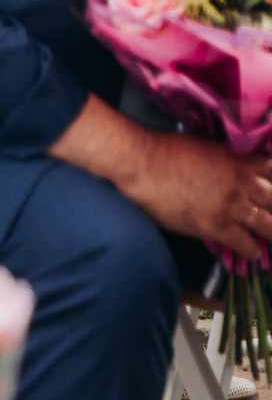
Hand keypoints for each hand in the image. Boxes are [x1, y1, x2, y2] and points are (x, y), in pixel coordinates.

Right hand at [118, 131, 271, 260]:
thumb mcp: (205, 146)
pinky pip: (244, 243)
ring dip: (271, 231)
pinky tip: (253, 252)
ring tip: (270, 235)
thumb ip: (226, 159)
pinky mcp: (216, 225)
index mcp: (238, 162)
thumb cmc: (165, 149)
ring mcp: (230, 206)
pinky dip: (252, 249)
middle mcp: (241, 184)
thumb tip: (235, 167)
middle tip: (270, 213)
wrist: (141, 164)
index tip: (270, 188)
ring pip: (267, 224)